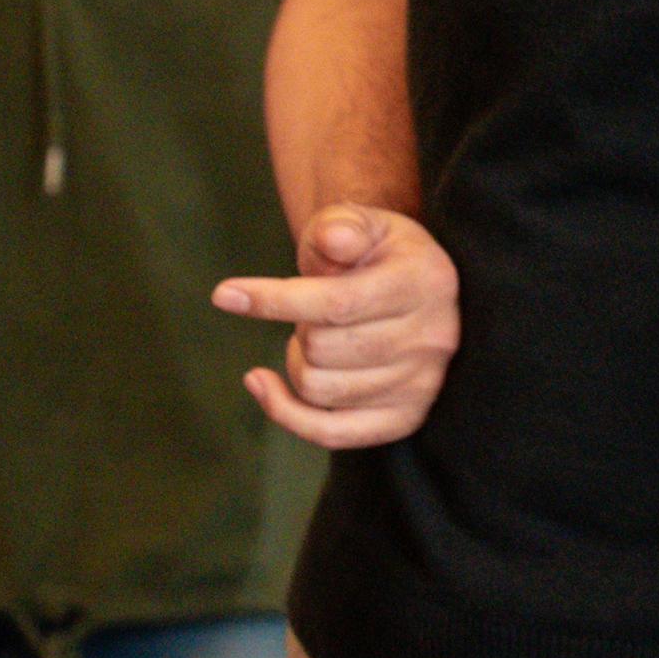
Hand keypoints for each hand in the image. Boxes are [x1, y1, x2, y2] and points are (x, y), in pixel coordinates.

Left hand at [214, 204, 459, 447]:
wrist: (412, 288)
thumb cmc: (377, 253)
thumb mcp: (363, 223)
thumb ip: (343, 226)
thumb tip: (332, 241)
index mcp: (426, 283)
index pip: (337, 303)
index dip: (275, 301)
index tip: (224, 295)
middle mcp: (433, 339)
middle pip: (321, 349)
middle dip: (298, 327)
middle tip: (310, 312)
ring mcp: (422, 384)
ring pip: (319, 388)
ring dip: (298, 361)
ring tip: (314, 338)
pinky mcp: (405, 418)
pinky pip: (332, 434)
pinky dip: (286, 413)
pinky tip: (262, 383)